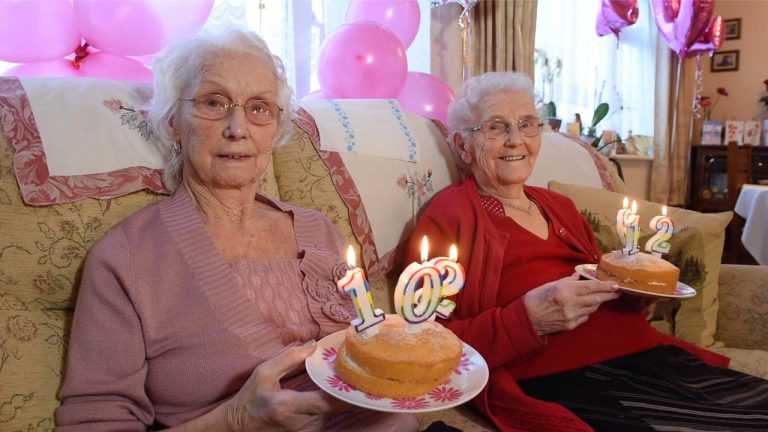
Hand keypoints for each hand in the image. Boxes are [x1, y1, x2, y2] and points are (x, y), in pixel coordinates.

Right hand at [224, 341, 344, 431]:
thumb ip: (289, 357)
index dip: (345, 392)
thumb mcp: (264, 373)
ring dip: (337, 396)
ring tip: (344, 379)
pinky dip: (330, 404)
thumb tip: (314, 344)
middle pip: (335, 406)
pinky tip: (331, 393)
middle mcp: (301, 423)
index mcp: (288, 407)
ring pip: (332, 411)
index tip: (359, 378)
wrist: (239, 427)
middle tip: (356, 372)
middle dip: (346, 390)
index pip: (326, 402)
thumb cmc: (251, 398)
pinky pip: (326, 416)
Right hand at [523, 272, 619, 335]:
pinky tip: (584, 307)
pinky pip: (585, 317)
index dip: (605, 286)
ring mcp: (572, 316)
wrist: (527, 318)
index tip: (615, 285)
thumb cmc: (536, 298)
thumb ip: (567, 281)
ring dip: (597, 302)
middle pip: (596, 299)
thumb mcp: (551, 284)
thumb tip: (579, 276)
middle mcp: (571, 303)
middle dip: (608, 295)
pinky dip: (587, 311)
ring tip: (600, 297)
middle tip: (617, 292)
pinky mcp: (571, 325)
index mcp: (566, 290)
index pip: (591, 287)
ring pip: (592, 308)